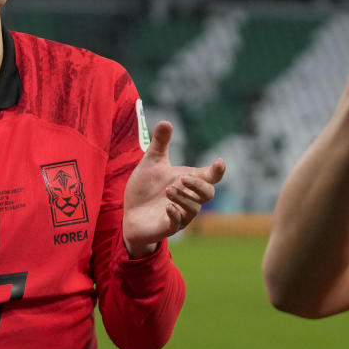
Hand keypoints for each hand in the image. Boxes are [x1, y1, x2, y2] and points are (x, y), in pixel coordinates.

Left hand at [121, 121, 224, 256]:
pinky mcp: (168, 227)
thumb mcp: (151, 162)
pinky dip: (175, 214)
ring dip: (183, 197)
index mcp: (188, 182)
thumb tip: (166, 121)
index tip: (219, 162)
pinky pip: (178, 223)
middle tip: (182, 178)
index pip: (210, 177)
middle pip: (208, 193)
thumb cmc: (145, 188)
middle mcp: (189, 199)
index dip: (217, 171)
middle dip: (198, 185)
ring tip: (168, 190)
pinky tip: (167, 206)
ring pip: (193, 208)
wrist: (129, 213)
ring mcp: (180, 215)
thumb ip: (160, 144)